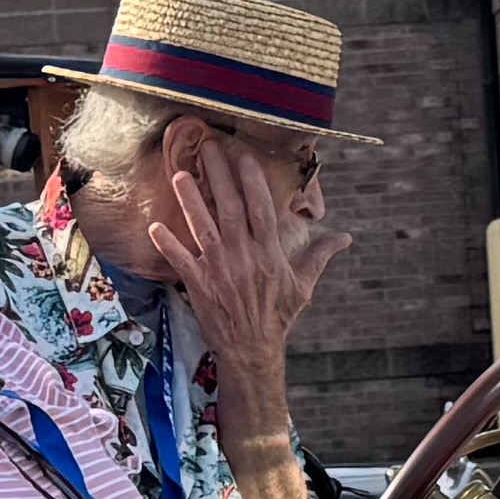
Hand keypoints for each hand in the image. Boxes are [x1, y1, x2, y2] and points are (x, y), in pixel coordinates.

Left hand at [146, 122, 336, 373]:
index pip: (260, 209)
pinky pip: (181, 260)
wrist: (252, 350)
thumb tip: (345, 237)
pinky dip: (168, 244)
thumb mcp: (303, 285)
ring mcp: (219, 269)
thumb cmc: (278, 315)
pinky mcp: (199, 285)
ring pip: (203, 228)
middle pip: (229, 208)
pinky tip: (155, 225)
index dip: (252, 181)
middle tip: (207, 148)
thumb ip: (319, 256)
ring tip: (179, 174)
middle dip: (217, 176)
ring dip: (190, 201)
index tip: (243, 157)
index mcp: (269, 253)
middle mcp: (243, 256)